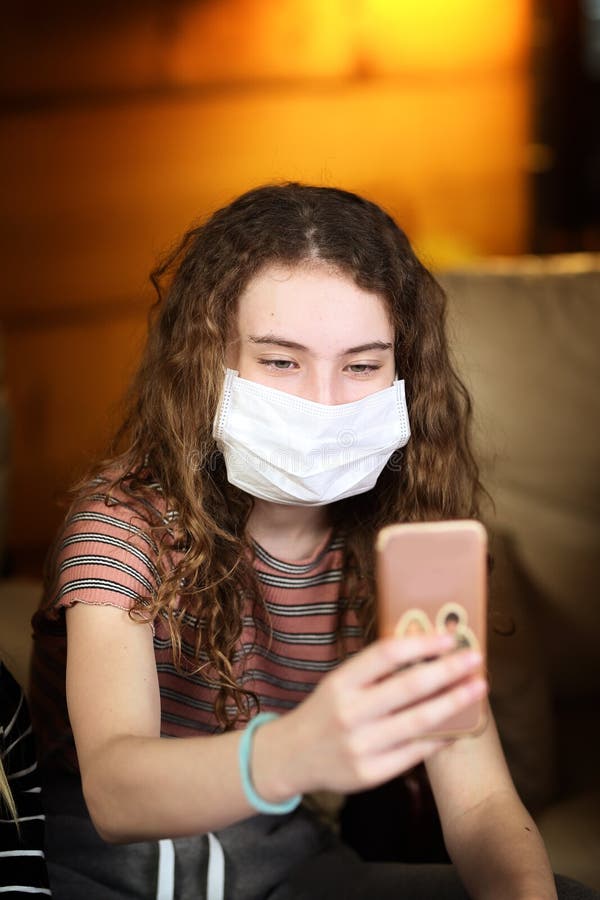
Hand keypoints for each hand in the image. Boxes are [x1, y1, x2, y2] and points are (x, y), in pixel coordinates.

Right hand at [256, 634, 485, 798]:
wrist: (292, 756)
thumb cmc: (325, 711)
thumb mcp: (339, 682)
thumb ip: (375, 671)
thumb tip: (425, 648)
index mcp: (340, 682)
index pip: (385, 654)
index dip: (420, 644)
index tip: (448, 637)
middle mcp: (349, 713)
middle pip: (408, 686)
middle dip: (448, 670)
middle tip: (476, 658)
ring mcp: (360, 745)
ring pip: (418, 721)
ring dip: (454, 702)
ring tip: (478, 689)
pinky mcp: (369, 773)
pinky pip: (414, 753)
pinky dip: (440, 737)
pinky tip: (459, 726)